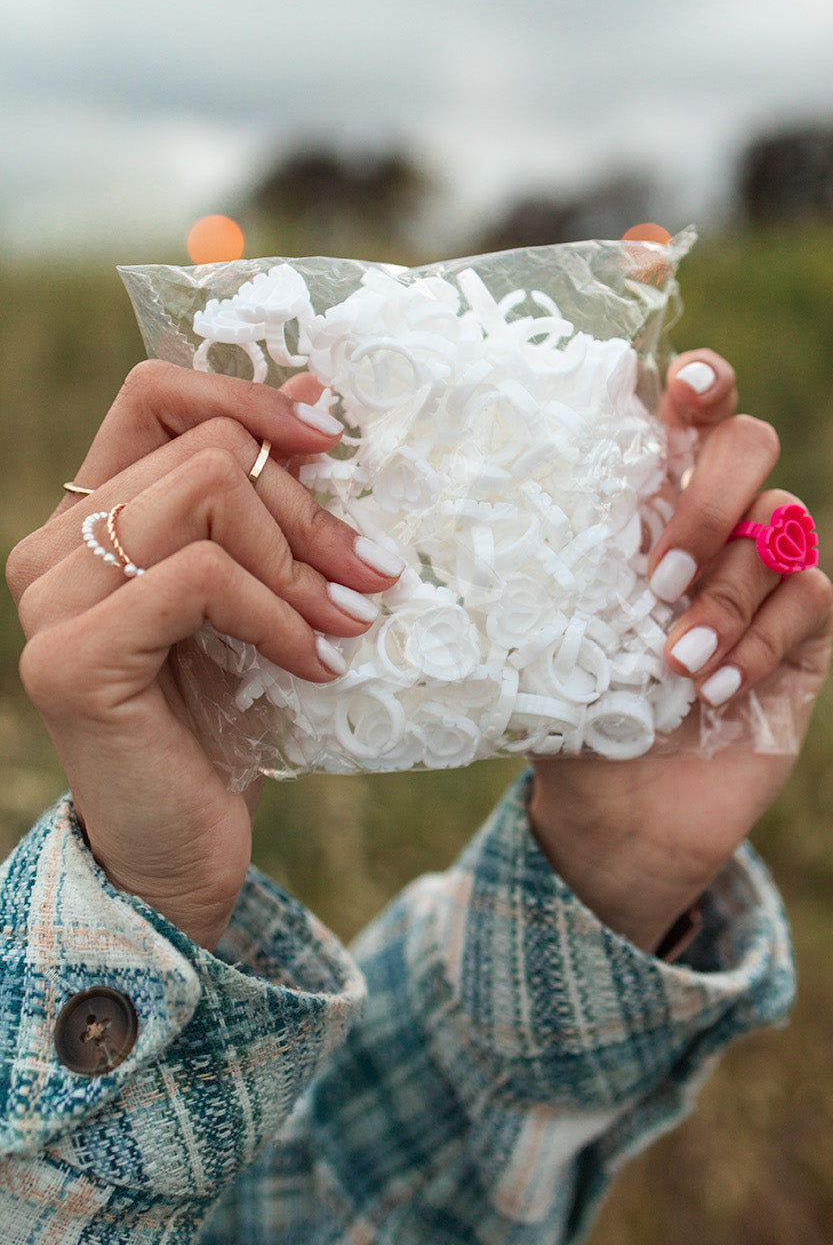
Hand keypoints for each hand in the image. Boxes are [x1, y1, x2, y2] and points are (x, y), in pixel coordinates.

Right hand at [6, 362, 402, 948]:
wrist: (178, 851)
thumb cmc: (220, 721)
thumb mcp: (252, 595)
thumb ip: (260, 506)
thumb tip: (314, 397)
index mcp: (90, 518)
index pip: (155, 393)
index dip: (246, 398)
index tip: (330, 441)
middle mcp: (54, 546)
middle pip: (206, 449)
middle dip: (307, 510)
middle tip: (367, 576)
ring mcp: (54, 599)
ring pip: (204, 494)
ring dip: (299, 563)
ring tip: (343, 623)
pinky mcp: (74, 656)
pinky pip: (202, 576)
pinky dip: (276, 614)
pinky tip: (311, 665)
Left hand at [527, 351, 832, 952]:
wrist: (621, 816)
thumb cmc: (571, 714)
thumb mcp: (534, 644)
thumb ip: (529, 584)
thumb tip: (453, 530)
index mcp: (647, 502)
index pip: (689, 410)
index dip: (702, 380)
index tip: (687, 391)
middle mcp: (715, 521)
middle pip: (750, 444)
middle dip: (709, 498)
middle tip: (656, 574)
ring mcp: (765, 573)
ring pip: (783, 524)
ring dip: (724, 592)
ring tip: (672, 660)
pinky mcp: (804, 634)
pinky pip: (808, 596)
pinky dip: (760, 640)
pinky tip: (713, 688)